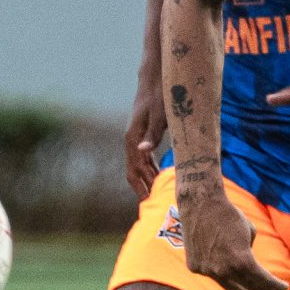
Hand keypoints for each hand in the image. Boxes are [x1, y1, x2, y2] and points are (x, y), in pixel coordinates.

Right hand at [123, 80, 166, 197]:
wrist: (154, 81)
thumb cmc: (158, 97)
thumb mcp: (159, 116)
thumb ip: (152, 135)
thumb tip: (142, 152)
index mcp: (132, 139)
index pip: (135, 170)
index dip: (142, 187)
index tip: (149, 203)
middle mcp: (131, 141)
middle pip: (134, 172)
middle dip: (142, 189)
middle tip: (153, 207)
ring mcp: (135, 139)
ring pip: (138, 167)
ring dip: (146, 181)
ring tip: (157, 197)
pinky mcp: (141, 136)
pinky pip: (143, 159)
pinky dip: (149, 170)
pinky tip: (158, 178)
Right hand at [179, 190, 286, 289]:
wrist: (200, 203)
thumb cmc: (229, 214)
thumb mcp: (249, 232)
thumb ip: (250, 254)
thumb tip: (248, 265)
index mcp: (242, 261)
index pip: (262, 280)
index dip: (275, 285)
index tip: (284, 288)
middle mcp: (224, 270)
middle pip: (248, 288)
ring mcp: (207, 270)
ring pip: (229, 286)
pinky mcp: (195, 266)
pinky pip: (213, 275)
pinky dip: (222, 275)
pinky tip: (229, 278)